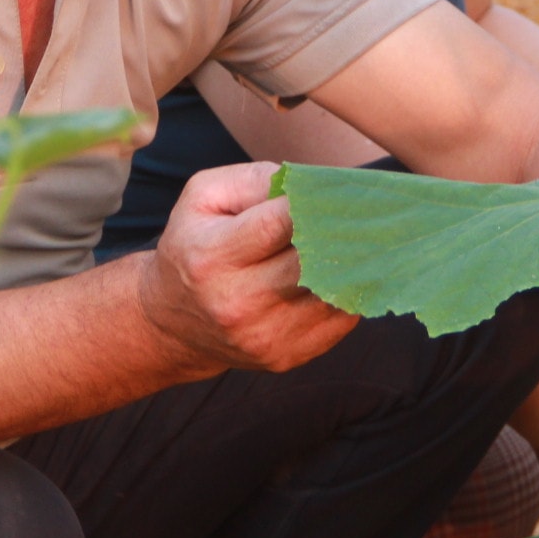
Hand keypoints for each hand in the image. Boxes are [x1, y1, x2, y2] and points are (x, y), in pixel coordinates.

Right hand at [139, 161, 358, 375]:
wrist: (174, 322)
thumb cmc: (194, 246)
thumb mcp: (204, 197)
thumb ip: (255, 181)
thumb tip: (310, 184)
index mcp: (212, 257)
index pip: (279, 225)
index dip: (314, 203)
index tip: (338, 189)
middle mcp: (236, 302)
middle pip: (312, 261)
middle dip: (342, 232)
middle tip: (364, 211)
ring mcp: (264, 336)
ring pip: (334, 292)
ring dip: (354, 263)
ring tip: (363, 239)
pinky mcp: (286, 356)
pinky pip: (340, 320)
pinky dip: (350, 293)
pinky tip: (347, 272)